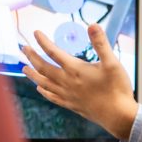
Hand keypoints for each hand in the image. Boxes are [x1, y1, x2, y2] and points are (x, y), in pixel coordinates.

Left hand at [22, 24, 137, 139]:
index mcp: (75, 69)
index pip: (53, 52)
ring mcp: (67, 95)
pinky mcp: (71, 104)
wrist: (117, 116)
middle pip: (43, 67)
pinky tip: (40, 88)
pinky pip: (52, 97)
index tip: (36, 33)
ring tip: (24, 68)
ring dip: (32, 74)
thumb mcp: (112, 63)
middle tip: (24, 48)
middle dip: (32, 57)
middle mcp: (67, 82)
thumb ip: (101, 43)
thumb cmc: (116, 89)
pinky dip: (43, 91)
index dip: (43, 41)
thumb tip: (93, 25)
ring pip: (43, 83)